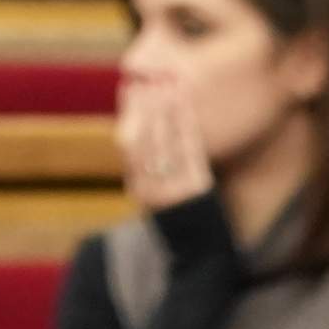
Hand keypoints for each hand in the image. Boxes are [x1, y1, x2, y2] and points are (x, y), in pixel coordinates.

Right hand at [115, 69, 212, 213]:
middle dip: (146, 105)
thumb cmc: (180, 219)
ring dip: (165, 108)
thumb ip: (149, 171)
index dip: (130, 114)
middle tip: (149, 77)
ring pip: (164, 140)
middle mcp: (149, 189)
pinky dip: (184, 121)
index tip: (130, 87)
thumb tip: (138, 135)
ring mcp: (171, 190)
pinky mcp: (193, 189)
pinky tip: (184, 101)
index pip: (129, 142)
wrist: (198, 252)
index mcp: (137, 188)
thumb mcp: (159, 197)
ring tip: (167, 82)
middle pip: (145, 138)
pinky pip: (187, 148)